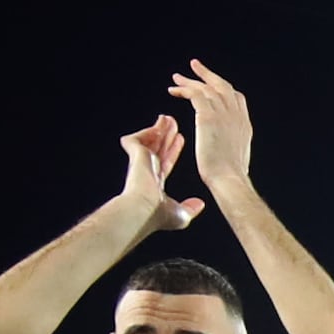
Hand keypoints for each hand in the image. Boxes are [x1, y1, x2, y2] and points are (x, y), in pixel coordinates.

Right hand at [117, 114, 203, 233]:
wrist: (143, 208)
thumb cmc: (157, 215)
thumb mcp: (180, 214)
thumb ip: (190, 208)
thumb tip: (199, 204)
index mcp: (155, 183)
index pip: (165, 162)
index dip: (173, 150)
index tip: (181, 139)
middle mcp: (146, 171)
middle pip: (157, 148)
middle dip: (166, 136)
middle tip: (173, 123)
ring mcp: (139, 163)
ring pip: (149, 141)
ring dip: (159, 130)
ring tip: (168, 118)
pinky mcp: (134, 154)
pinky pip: (137, 138)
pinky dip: (147, 131)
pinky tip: (159, 124)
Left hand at [169, 60, 255, 200]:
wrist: (228, 179)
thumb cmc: (229, 178)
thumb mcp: (236, 158)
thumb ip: (231, 147)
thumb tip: (225, 151)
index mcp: (243, 125)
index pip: (236, 98)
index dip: (223, 90)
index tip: (212, 86)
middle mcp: (236, 115)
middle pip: (223, 86)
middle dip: (208, 75)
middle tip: (195, 66)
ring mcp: (224, 114)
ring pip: (207, 88)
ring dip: (191, 81)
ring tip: (177, 78)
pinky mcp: (208, 116)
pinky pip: (196, 94)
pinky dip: (185, 90)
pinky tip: (174, 91)